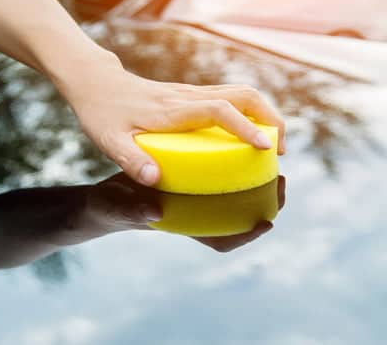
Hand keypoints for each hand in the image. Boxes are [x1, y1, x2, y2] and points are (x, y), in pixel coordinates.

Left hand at [54, 50, 284, 185]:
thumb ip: (131, 160)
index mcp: (173, 109)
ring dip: (265, 113)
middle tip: (280, 148)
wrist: (97, 82)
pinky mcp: (192, 94)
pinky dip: (251, 112)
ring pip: (241, 92)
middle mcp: (188, 96)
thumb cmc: (102, 113)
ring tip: (274, 143)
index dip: (245, 127)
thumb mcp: (108, 141)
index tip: (265, 147)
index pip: (219, 110)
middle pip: (243, 94)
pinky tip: (251, 133)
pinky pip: (231, 97)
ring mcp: (192, 92)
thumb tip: (155, 179)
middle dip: (270, 117)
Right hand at [91, 173, 284, 252]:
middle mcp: (195, 216)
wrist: (105, 194)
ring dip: (256, 185)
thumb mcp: (118, 206)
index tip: (265, 223)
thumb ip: (133, 211)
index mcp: (184, 227)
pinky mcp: (192, 184)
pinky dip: (236, 166)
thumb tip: (155, 213)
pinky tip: (244, 146)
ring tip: (273, 162)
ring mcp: (195, 200)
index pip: (221, 240)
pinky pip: (221, 180)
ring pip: (235, 198)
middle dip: (264, 205)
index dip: (245, 236)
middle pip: (238, 218)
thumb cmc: (110, 205)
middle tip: (281, 182)